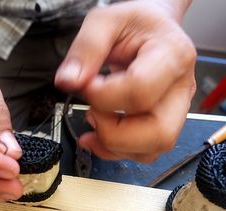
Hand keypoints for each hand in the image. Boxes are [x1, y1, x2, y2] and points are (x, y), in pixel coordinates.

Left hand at [55, 1, 195, 161]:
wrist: (152, 28)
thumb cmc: (135, 23)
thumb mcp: (105, 21)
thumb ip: (85, 49)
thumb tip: (67, 82)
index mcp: (172, 55)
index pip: (139, 91)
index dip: (103, 96)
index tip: (85, 85)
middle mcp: (180, 88)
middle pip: (157, 132)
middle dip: (113, 132)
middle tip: (91, 111)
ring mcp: (174, 110)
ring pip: (152, 149)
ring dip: (113, 145)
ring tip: (93, 121)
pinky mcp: (162, 122)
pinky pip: (143, 152)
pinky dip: (116, 150)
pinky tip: (97, 135)